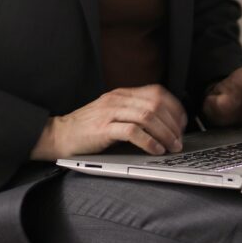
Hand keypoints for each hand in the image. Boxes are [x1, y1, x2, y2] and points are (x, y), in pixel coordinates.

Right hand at [31, 84, 187, 159]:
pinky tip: (155, 150)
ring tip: (171, 147)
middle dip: (173, 124)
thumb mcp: (113, 114)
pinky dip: (148, 141)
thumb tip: (164, 125)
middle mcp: (117, 99)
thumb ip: (133, 113)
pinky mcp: (103, 129)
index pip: (157, 92)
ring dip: (165, 133)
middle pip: (156, 104)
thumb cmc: (88, 129)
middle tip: (179, 141)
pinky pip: (132, 131)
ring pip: (147, 116)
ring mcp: (110, 112)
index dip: (174, 108)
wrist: (59, 135)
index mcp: (122, 94)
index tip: (182, 124)